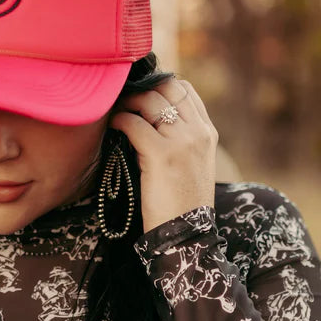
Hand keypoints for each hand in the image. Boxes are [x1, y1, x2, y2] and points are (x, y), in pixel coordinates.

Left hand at [110, 76, 216, 233]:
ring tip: (117, 111)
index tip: (143, 95)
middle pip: (167, 89)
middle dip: (143, 90)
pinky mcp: (160, 153)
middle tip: (124, 99)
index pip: (186, 91)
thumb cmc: (183, 204)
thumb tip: (149, 121)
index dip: (162, 86)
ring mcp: (181, 141)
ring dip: (129, 102)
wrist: (186, 234)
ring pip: (150, 101)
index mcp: (208, 133)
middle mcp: (198, 132)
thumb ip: (180, 140)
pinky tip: (113, 127)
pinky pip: (134, 123)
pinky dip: (120, 120)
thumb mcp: (192, 165)